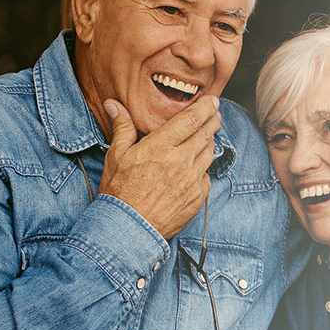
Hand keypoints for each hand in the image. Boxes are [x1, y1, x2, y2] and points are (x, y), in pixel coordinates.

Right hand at [98, 98, 219, 238]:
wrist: (129, 228)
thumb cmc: (119, 191)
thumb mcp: (116, 156)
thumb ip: (122, 128)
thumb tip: (113, 104)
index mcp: (161, 147)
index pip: (191, 120)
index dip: (205, 108)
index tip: (212, 101)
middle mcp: (181, 161)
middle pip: (205, 134)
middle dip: (213, 120)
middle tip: (216, 112)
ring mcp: (192, 180)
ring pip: (209, 153)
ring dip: (210, 141)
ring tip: (208, 134)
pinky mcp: (198, 197)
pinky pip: (207, 175)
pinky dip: (204, 167)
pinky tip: (198, 164)